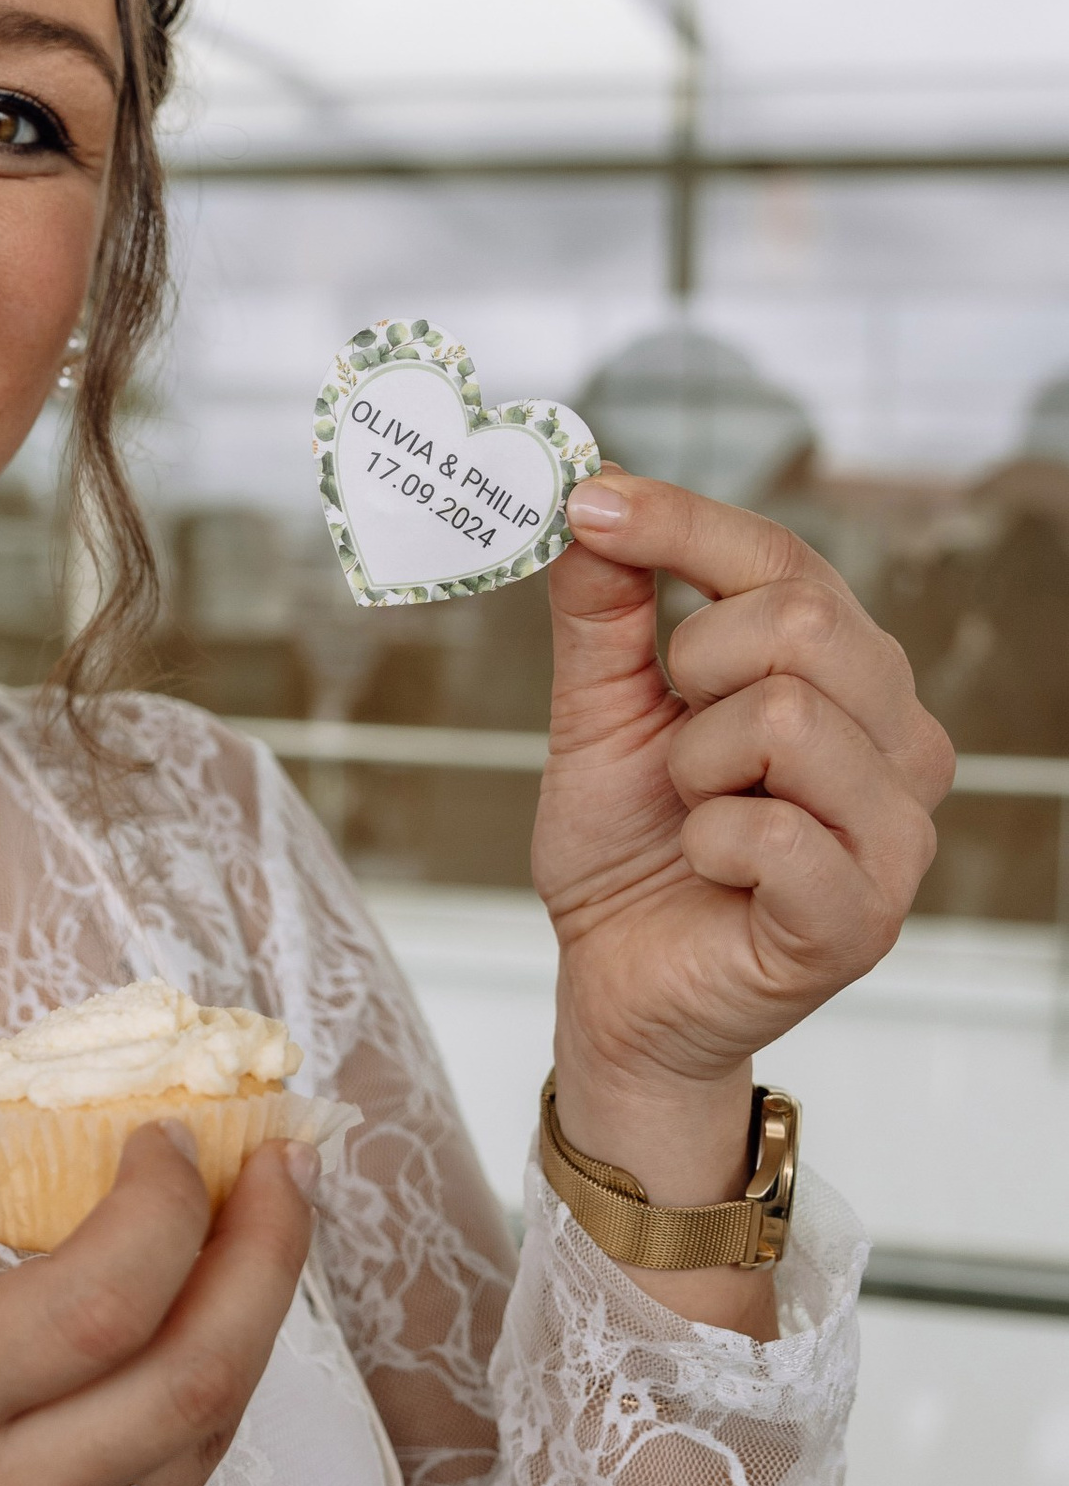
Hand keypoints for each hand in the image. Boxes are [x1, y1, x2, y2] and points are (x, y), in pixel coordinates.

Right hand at [0, 1126, 314, 1485]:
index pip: (101, 1296)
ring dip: (254, 1328)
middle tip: (284, 1162)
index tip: (165, 1134)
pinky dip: (203, 1399)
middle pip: (195, 1373)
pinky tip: (200, 1329)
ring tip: (261, 1232)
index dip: (166, 1201)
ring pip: (201, 1442)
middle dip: (268, 1255)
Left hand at [536, 471, 952, 1257]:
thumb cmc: (629, 853)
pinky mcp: (863, 914)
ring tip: (693, 813)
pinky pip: (774, 830)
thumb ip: (604, 614)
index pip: (785, 559)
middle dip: (693, 667)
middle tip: (672, 740)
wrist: (617, 987)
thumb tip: (597, 498)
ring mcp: (894, 831)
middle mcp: (896, 740)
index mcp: (845, 675)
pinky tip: (710, 869)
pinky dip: (708, 842)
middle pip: (802, 623)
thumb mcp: (599, 716)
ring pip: (789, 718)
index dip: (683, 522)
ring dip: (695, 767)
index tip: (588, 502)